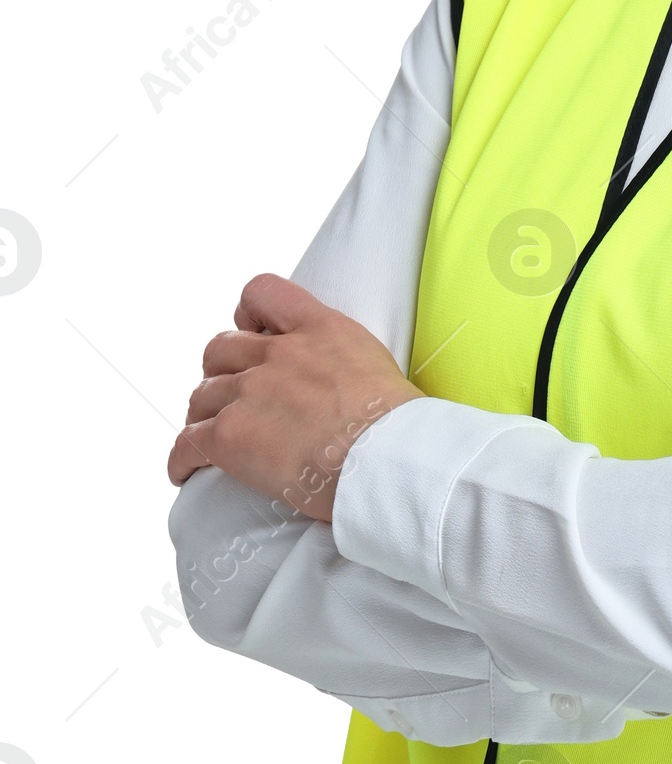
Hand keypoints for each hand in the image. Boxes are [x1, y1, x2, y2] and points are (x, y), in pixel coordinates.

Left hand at [166, 273, 422, 522]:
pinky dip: (182, 459)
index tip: (252, 332)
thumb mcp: (376, 364)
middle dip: (222, 372)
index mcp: (319, 328)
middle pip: (220, 350)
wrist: (388, 458)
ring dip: (204, 417)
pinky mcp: (229, 436)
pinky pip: (187, 444)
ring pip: (201, 397)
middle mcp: (277, 353)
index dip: (248, 314)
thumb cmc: (398, 426)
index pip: (262, 292)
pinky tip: (187, 471)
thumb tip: (337, 388)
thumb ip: (341, 360)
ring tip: (212, 439)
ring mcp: (249, 392)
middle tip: (234, 398)